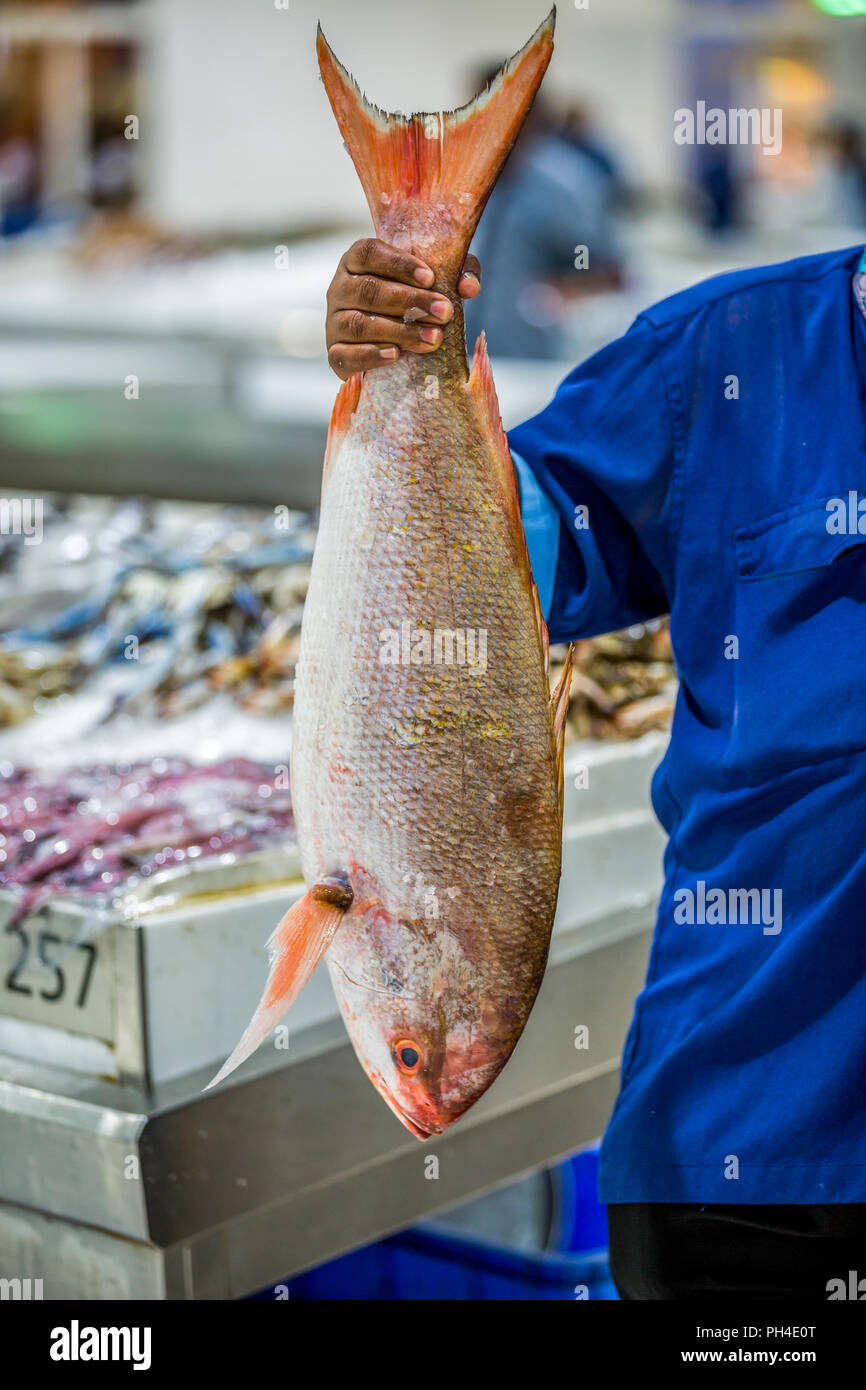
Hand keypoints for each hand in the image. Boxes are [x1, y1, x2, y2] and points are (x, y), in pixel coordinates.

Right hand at [326, 238, 480, 380]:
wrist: (392, 344)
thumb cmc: (413, 301)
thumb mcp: (436, 280)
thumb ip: (457, 273)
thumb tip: (469, 287)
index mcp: (356, 261)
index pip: (369, 253)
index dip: (399, 264)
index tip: (431, 278)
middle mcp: (339, 288)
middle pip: (368, 290)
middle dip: (410, 302)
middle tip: (444, 313)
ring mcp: (333, 322)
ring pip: (359, 324)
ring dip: (398, 332)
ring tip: (432, 339)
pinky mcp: (334, 354)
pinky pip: (344, 355)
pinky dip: (369, 356)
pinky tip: (395, 355)